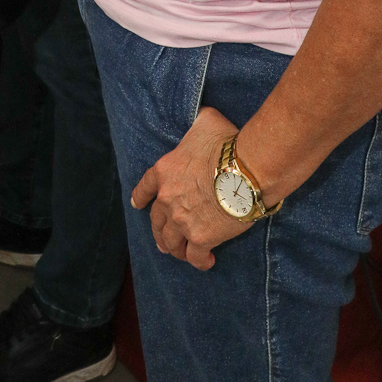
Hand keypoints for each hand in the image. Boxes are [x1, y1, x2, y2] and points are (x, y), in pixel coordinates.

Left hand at [130, 106, 253, 270]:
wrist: (244, 170)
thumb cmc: (226, 143)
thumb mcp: (205, 122)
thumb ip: (197, 125)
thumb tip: (203, 119)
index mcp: (164, 171)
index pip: (145, 186)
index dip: (140, 197)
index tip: (137, 205)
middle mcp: (167, 198)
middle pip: (156, 221)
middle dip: (158, 231)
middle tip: (162, 240)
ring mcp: (182, 221)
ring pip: (171, 242)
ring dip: (175, 249)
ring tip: (181, 254)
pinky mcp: (201, 239)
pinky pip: (194, 256)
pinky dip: (199, 261)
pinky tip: (206, 262)